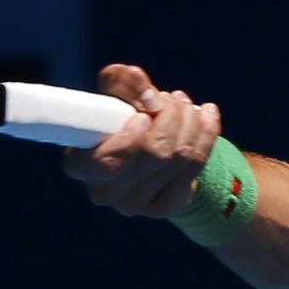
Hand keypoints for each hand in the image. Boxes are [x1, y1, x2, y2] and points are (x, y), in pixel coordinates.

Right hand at [63, 62, 220, 217]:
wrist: (142, 144)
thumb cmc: (118, 113)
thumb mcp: (113, 89)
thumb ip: (123, 81)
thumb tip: (146, 89)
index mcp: (81, 166)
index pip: (105, 163)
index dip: (130, 140)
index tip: (143, 117)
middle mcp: (106, 193)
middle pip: (155, 155)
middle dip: (170, 116)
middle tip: (171, 98)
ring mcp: (136, 205)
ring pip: (180, 159)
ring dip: (190, 121)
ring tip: (184, 103)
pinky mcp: (165, 207)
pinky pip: (197, 166)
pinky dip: (207, 133)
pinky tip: (206, 115)